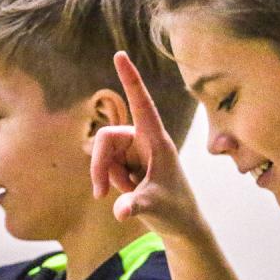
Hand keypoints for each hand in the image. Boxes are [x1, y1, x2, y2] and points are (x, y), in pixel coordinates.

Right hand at [90, 52, 202, 238]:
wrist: (179, 224)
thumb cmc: (175, 210)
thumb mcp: (154, 207)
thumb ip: (136, 206)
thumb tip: (120, 212)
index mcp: (157, 140)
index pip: (142, 103)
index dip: (131, 79)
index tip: (120, 54)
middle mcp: (144, 140)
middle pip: (107, 138)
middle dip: (100, 164)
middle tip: (101, 194)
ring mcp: (134, 151)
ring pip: (103, 154)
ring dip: (107, 176)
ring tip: (126, 193)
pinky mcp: (127, 162)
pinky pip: (105, 165)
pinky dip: (109, 181)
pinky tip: (127, 191)